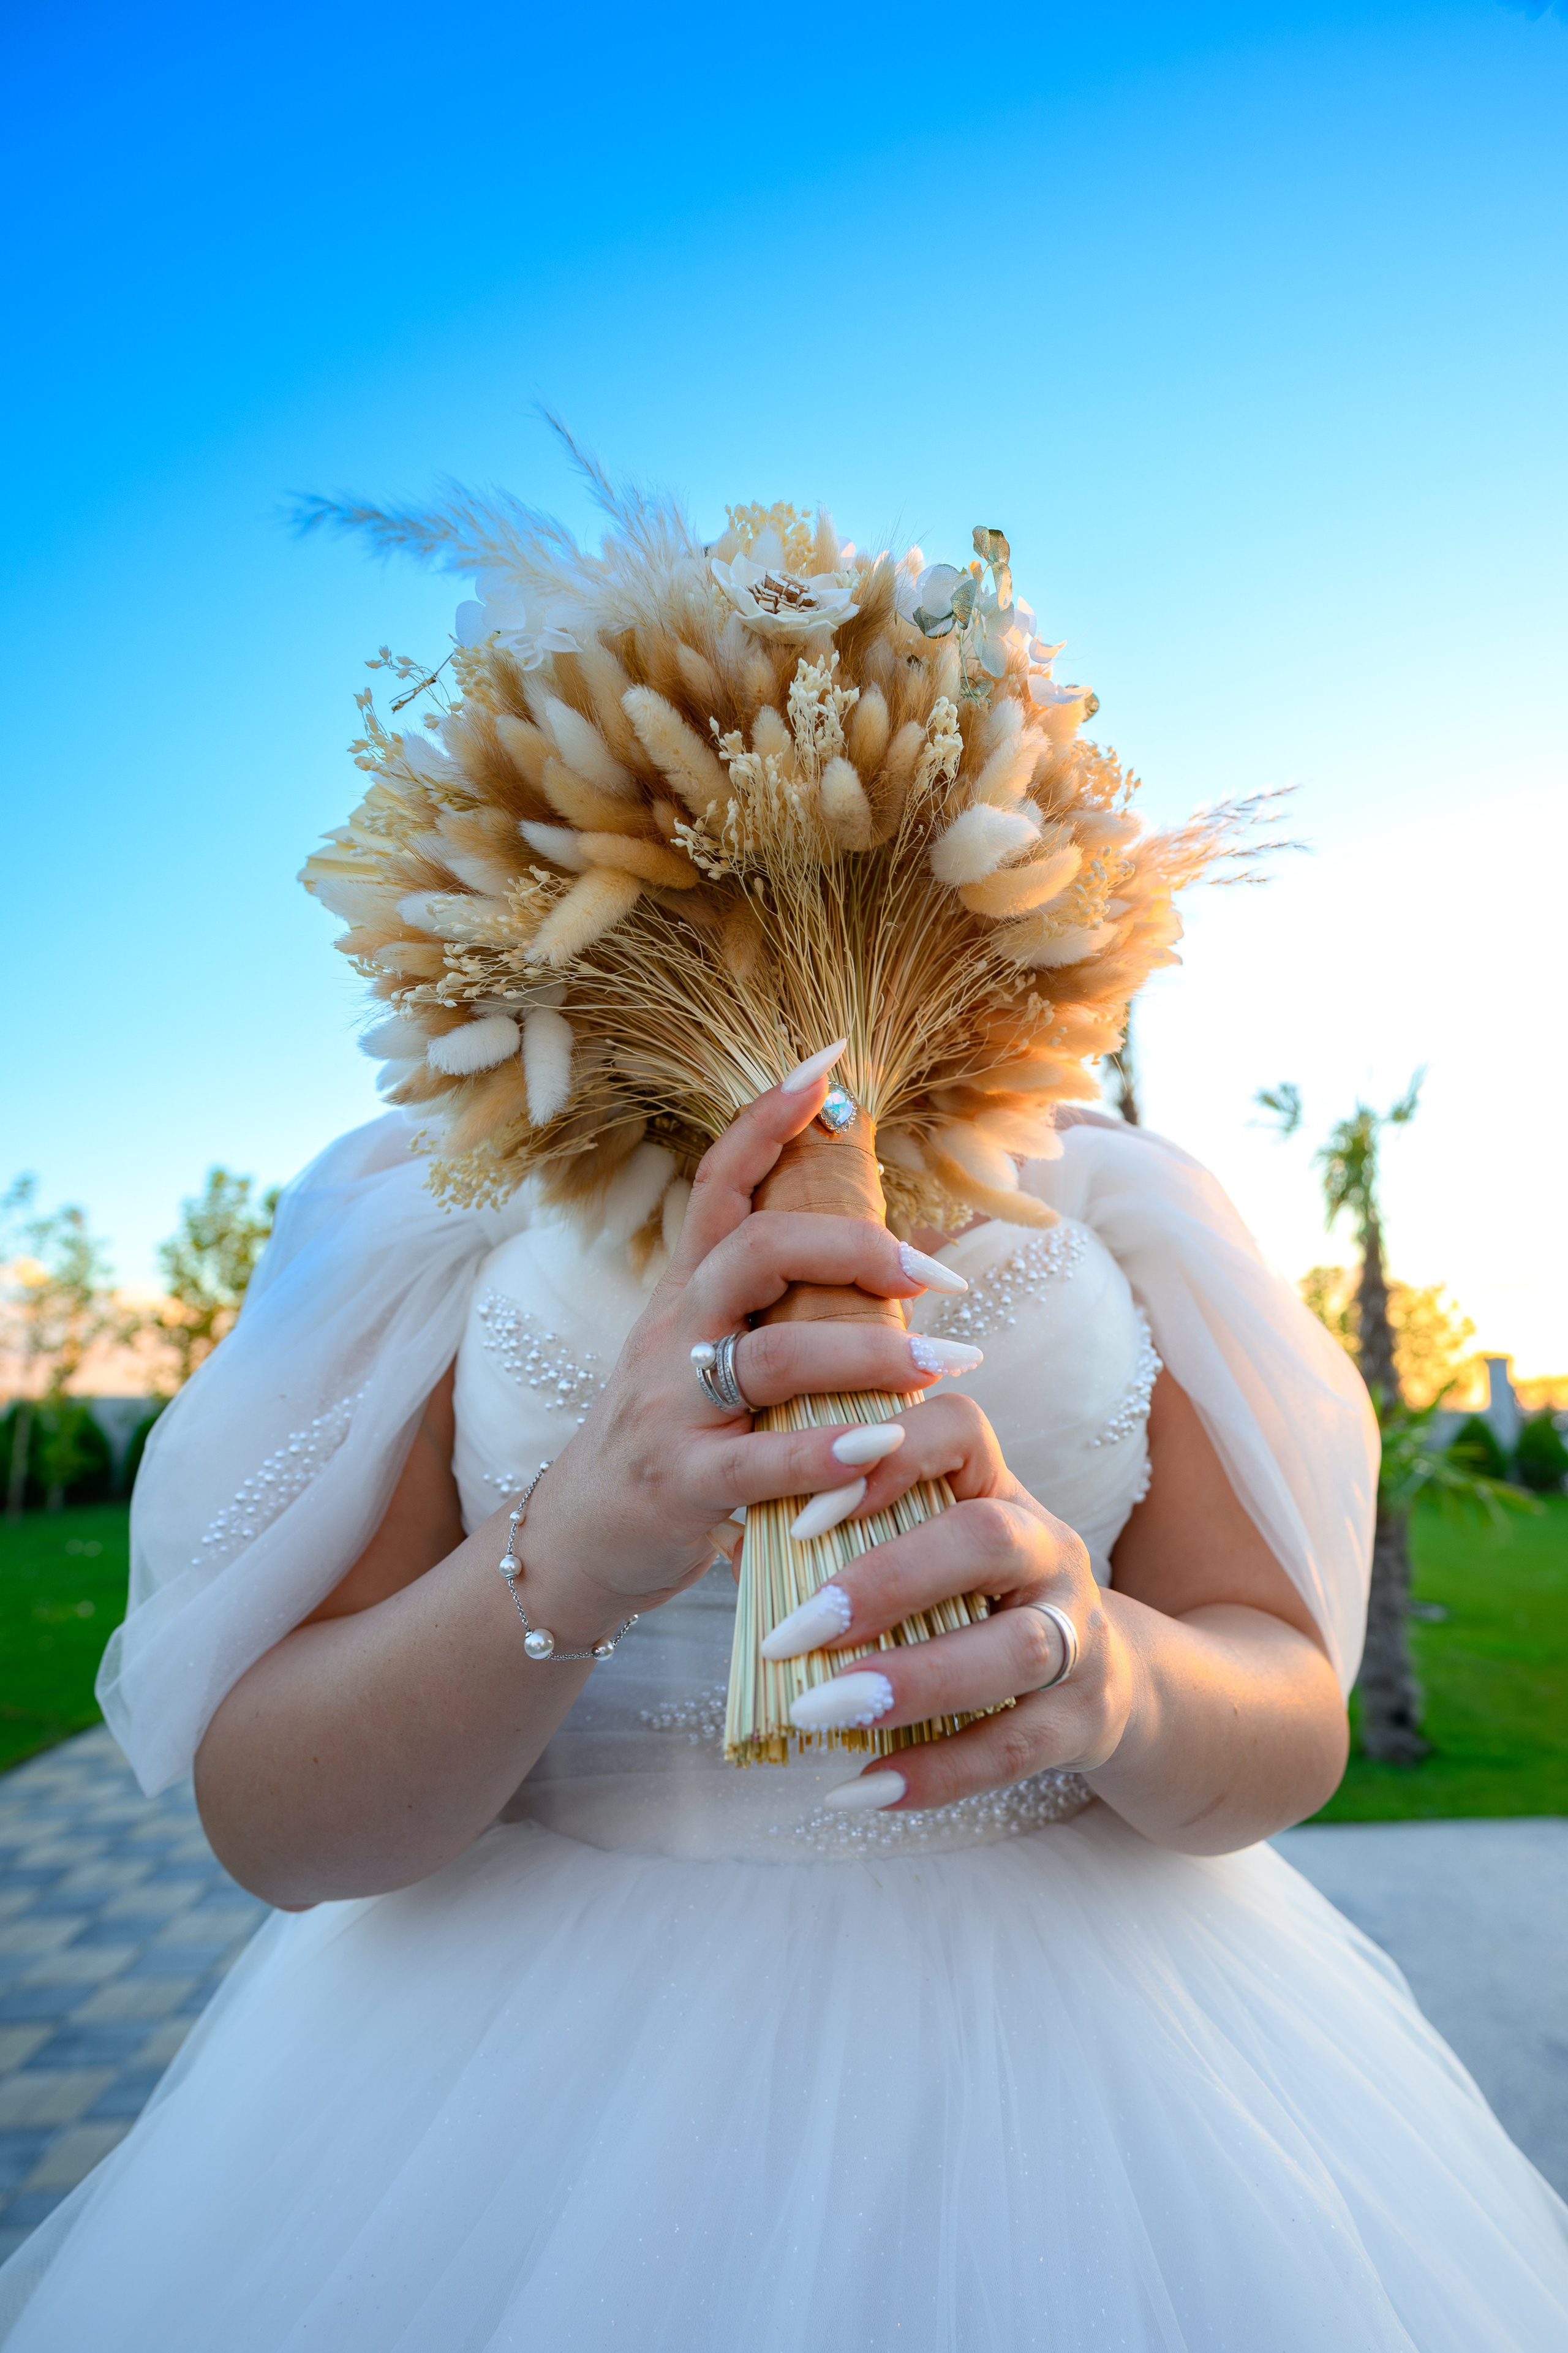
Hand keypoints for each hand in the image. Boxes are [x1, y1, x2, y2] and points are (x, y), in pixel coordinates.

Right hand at [520, 1053, 976, 1626]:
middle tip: (938, 1276)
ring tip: (946, 1364)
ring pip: (772, 1354)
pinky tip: (881, 1446)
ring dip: (871, 1354)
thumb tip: (908, 1249)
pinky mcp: (680, 1482)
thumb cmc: (681, 1432)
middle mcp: (673, 1330)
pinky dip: (825, 1451)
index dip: (767, 1118)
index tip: (828, 1065)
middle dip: (857, 1248)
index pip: (720, 1182)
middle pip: (757, 1251)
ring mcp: (670, 1404)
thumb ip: (794, 1305)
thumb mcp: (717, 1351)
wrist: (584, 1534)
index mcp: (688, 1288)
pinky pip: (758, 1459)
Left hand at [756, 1393, 1138, 1811]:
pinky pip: (1016, 1746)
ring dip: (912, 1681)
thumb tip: (730, 1535)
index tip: (802, 1518)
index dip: (887, 1459)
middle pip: (989, 1538)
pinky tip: (860, 1788)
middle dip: (887, 1582)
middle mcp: (1048, 1549)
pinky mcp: (1085, 1717)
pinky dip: (936, 1771)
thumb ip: (843, 1540)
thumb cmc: (973, 1602)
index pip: (960, 1429)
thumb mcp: (926, 1552)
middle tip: (791, 1635)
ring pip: (1015, 1648)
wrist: (1104, 1682)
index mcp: (998, 1489)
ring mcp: (1078, 1634)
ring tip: (819, 1713)